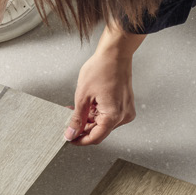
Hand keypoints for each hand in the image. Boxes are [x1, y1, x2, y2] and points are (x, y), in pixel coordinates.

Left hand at [64, 31, 140, 145]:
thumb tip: (71, 134)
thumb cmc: (102, 69)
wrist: (116, 53)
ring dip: (90, 119)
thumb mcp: (83, 96)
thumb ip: (77, 118)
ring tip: (76, 109)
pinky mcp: (126, 105)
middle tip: (69, 122)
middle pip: (100, 131)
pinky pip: (110, 115)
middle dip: (84, 127)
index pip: (95, 138)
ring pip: (104, 123)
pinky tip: (88, 105)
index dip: (80, 140)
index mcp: (114, 116)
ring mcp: (126, 110)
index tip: (70, 139)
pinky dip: (98, 113)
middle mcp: (123, 116)